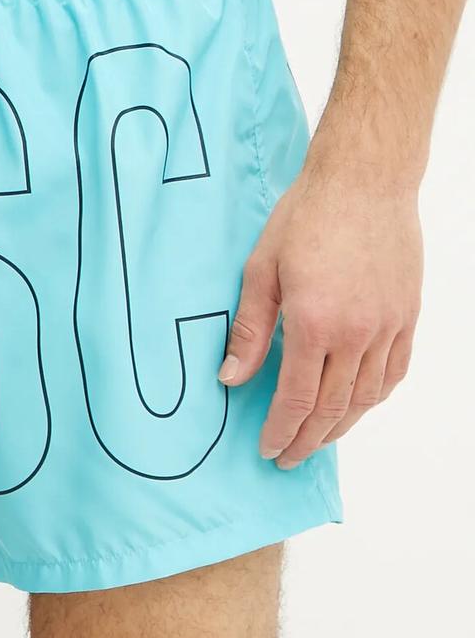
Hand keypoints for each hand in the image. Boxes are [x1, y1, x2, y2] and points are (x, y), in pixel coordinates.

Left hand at [218, 159, 422, 466]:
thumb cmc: (307, 215)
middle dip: (307, 440)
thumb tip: (231, 377)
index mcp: (314, 323)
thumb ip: (250, 329)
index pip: (297, 399)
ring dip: (341, 427)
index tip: (268, 449)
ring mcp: (387, 327)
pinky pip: (394, 373)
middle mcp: (356, 334)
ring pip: (366, 398)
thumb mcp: (262, 267)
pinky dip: (374, 397)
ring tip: (317, 438)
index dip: (280, 431)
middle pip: (333, 409)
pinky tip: (357, 404)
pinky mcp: (407, 316)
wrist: (364, 181)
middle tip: (288, 456)